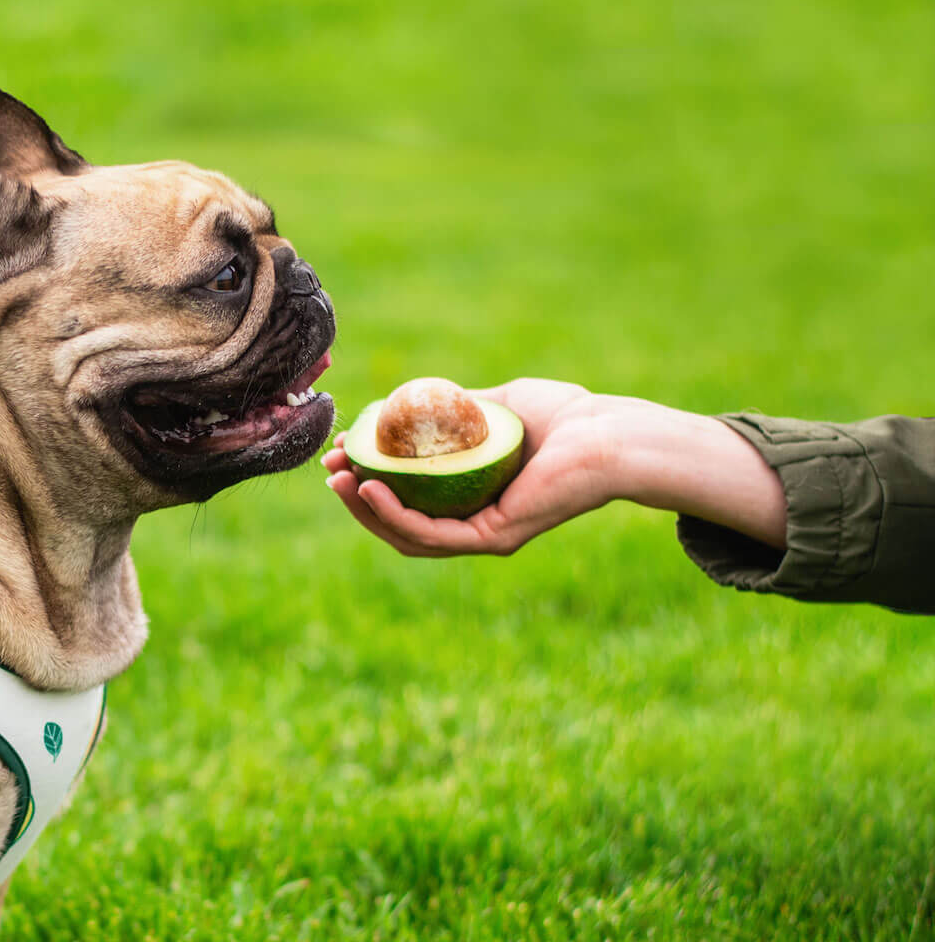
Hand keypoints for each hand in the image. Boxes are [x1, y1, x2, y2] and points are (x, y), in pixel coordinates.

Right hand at [321, 378, 786, 556]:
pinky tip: (372, 487)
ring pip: (407, 535)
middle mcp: (474, 524)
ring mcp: (483, 535)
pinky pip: (431, 534)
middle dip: (357, 497)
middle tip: (331, 468)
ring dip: (366, 510)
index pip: (407, 499)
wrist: (610, 433)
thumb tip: (408, 402)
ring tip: (341, 478)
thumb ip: (456, 409)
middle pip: (397, 521)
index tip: (342, 452)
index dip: (368, 480)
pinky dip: (395, 514)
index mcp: (471, 499)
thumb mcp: (494, 405)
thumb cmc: (567, 416)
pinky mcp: (494, 538)